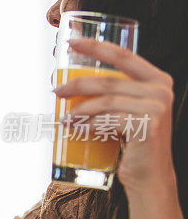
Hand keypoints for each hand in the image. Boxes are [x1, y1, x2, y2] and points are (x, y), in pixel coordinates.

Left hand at [53, 38, 175, 191]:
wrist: (149, 175)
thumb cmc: (132, 141)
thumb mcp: (127, 110)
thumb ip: (115, 93)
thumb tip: (70, 81)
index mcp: (157, 79)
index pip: (124, 55)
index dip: (96, 47)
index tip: (71, 43)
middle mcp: (161, 90)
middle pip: (109, 81)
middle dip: (77, 84)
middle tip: (56, 91)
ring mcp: (157, 108)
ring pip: (106, 101)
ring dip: (79, 109)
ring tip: (63, 118)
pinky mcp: (147, 126)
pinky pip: (108, 121)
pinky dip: (87, 125)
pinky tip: (76, 130)